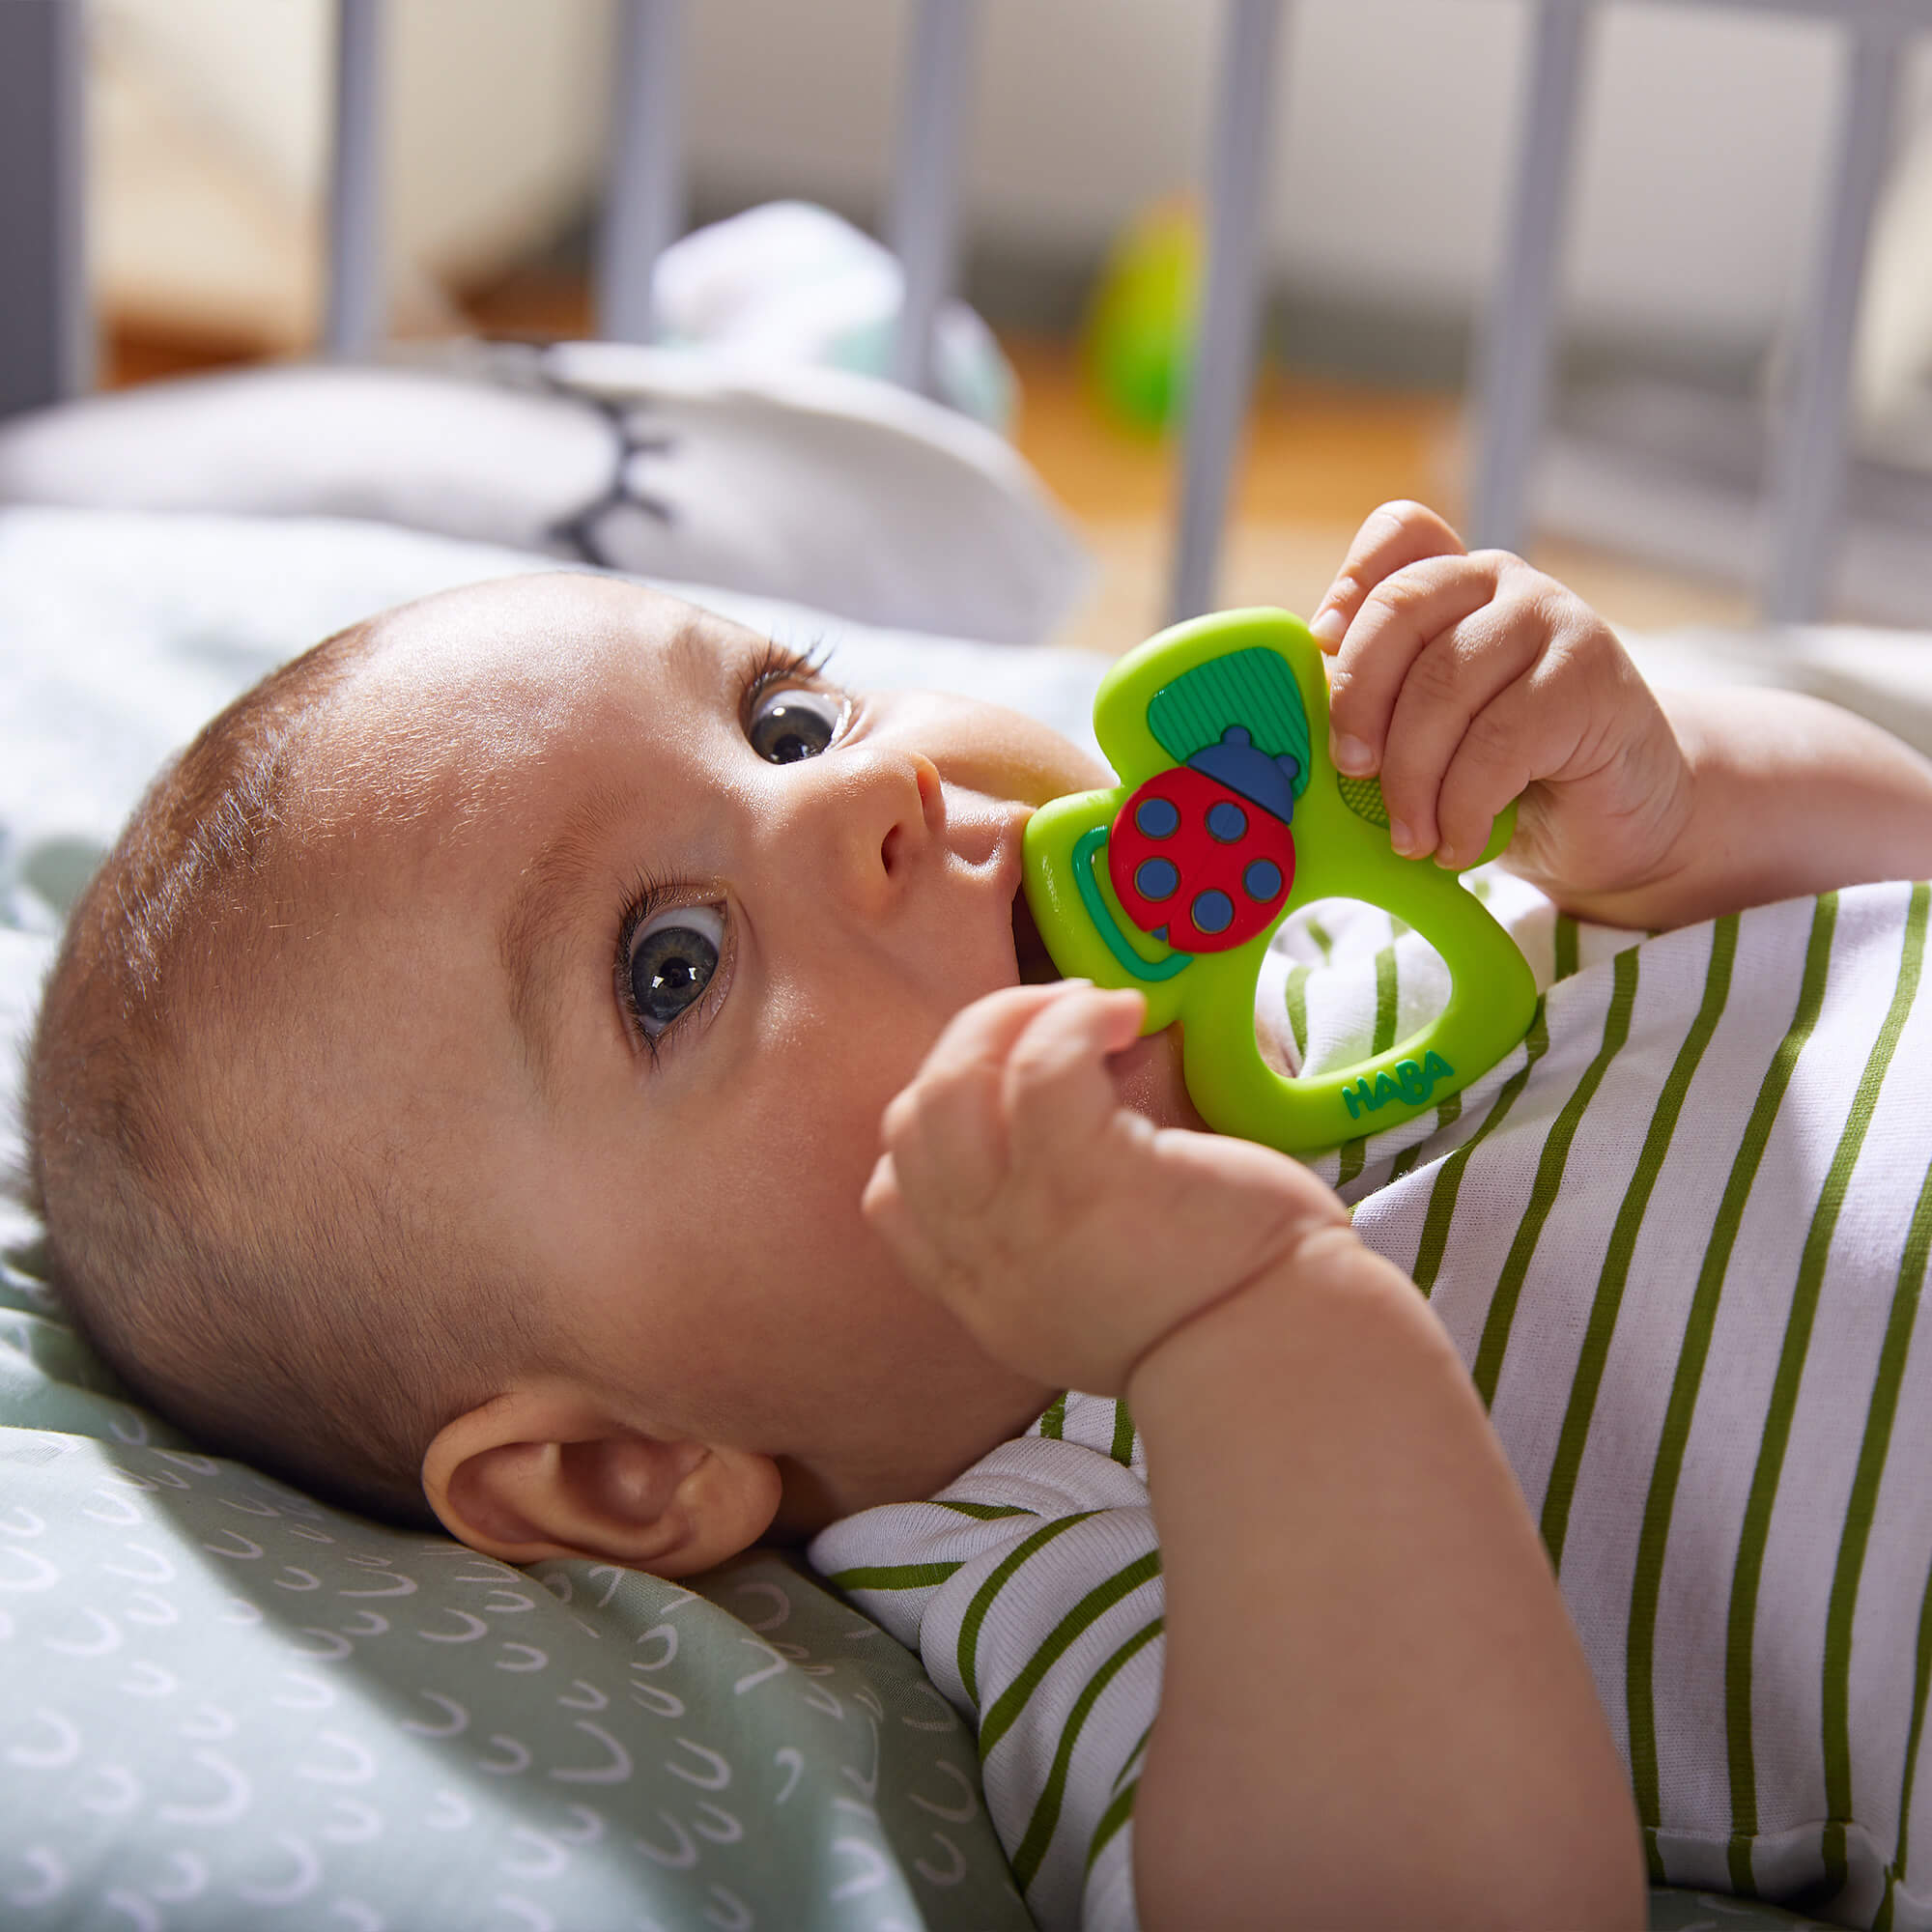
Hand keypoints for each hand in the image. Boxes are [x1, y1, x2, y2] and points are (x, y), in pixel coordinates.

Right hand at [863, 980, 1352, 1396]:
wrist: (1284, 1359)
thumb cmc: (1216, 1310)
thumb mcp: (1090, 1300)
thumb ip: (1043, 1237)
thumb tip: (1043, 1116)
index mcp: (982, 1293)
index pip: (890, 1195)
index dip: (929, 1121)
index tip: (1003, 1091)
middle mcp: (985, 1263)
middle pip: (911, 1120)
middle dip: (970, 1044)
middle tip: (1050, 1020)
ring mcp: (1027, 1222)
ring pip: (954, 1085)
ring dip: (1009, 1018)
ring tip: (1083, 1009)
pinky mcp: (1091, 1178)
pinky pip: (1042, 1067)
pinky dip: (1073, 1019)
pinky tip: (1126, 1015)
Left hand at [1310, 501, 1692, 917]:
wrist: (1620, 815)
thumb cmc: (1508, 776)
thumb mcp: (1430, 733)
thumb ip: (1383, 711)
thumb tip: (1313, 734)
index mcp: (1455, 584)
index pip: (1403, 533)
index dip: (1352, 580)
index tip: (1323, 644)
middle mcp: (1502, 584)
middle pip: (1401, 608)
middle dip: (1358, 699)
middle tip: (1350, 771)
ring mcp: (1552, 621)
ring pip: (1444, 684)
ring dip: (1411, 777)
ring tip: (1410, 836)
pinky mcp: (1589, 680)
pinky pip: (1498, 742)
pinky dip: (1462, 807)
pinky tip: (1459, 843)